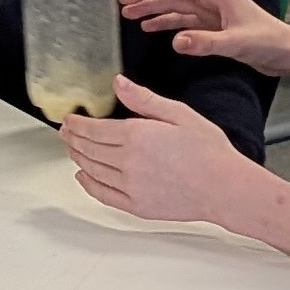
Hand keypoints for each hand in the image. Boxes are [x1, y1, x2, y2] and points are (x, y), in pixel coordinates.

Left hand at [60, 77, 259, 224]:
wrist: (224, 188)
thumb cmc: (208, 152)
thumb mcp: (179, 114)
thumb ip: (144, 99)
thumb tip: (118, 83)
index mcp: (136, 135)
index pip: (94, 129)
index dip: (77, 124)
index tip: (70, 120)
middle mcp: (127, 162)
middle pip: (88, 149)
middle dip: (73, 139)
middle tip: (65, 132)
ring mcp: (130, 186)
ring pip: (92, 171)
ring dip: (77, 158)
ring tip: (72, 149)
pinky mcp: (136, 206)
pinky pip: (102, 194)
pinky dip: (88, 184)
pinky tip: (83, 177)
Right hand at [118, 0, 288, 63]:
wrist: (285, 54)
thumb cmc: (266, 41)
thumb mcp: (236, 42)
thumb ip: (205, 43)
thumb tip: (175, 41)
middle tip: (123, 1)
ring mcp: (211, 12)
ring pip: (175, 5)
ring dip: (152, 8)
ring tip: (129, 14)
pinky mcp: (212, 27)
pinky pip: (183, 21)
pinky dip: (165, 23)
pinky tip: (149, 28)